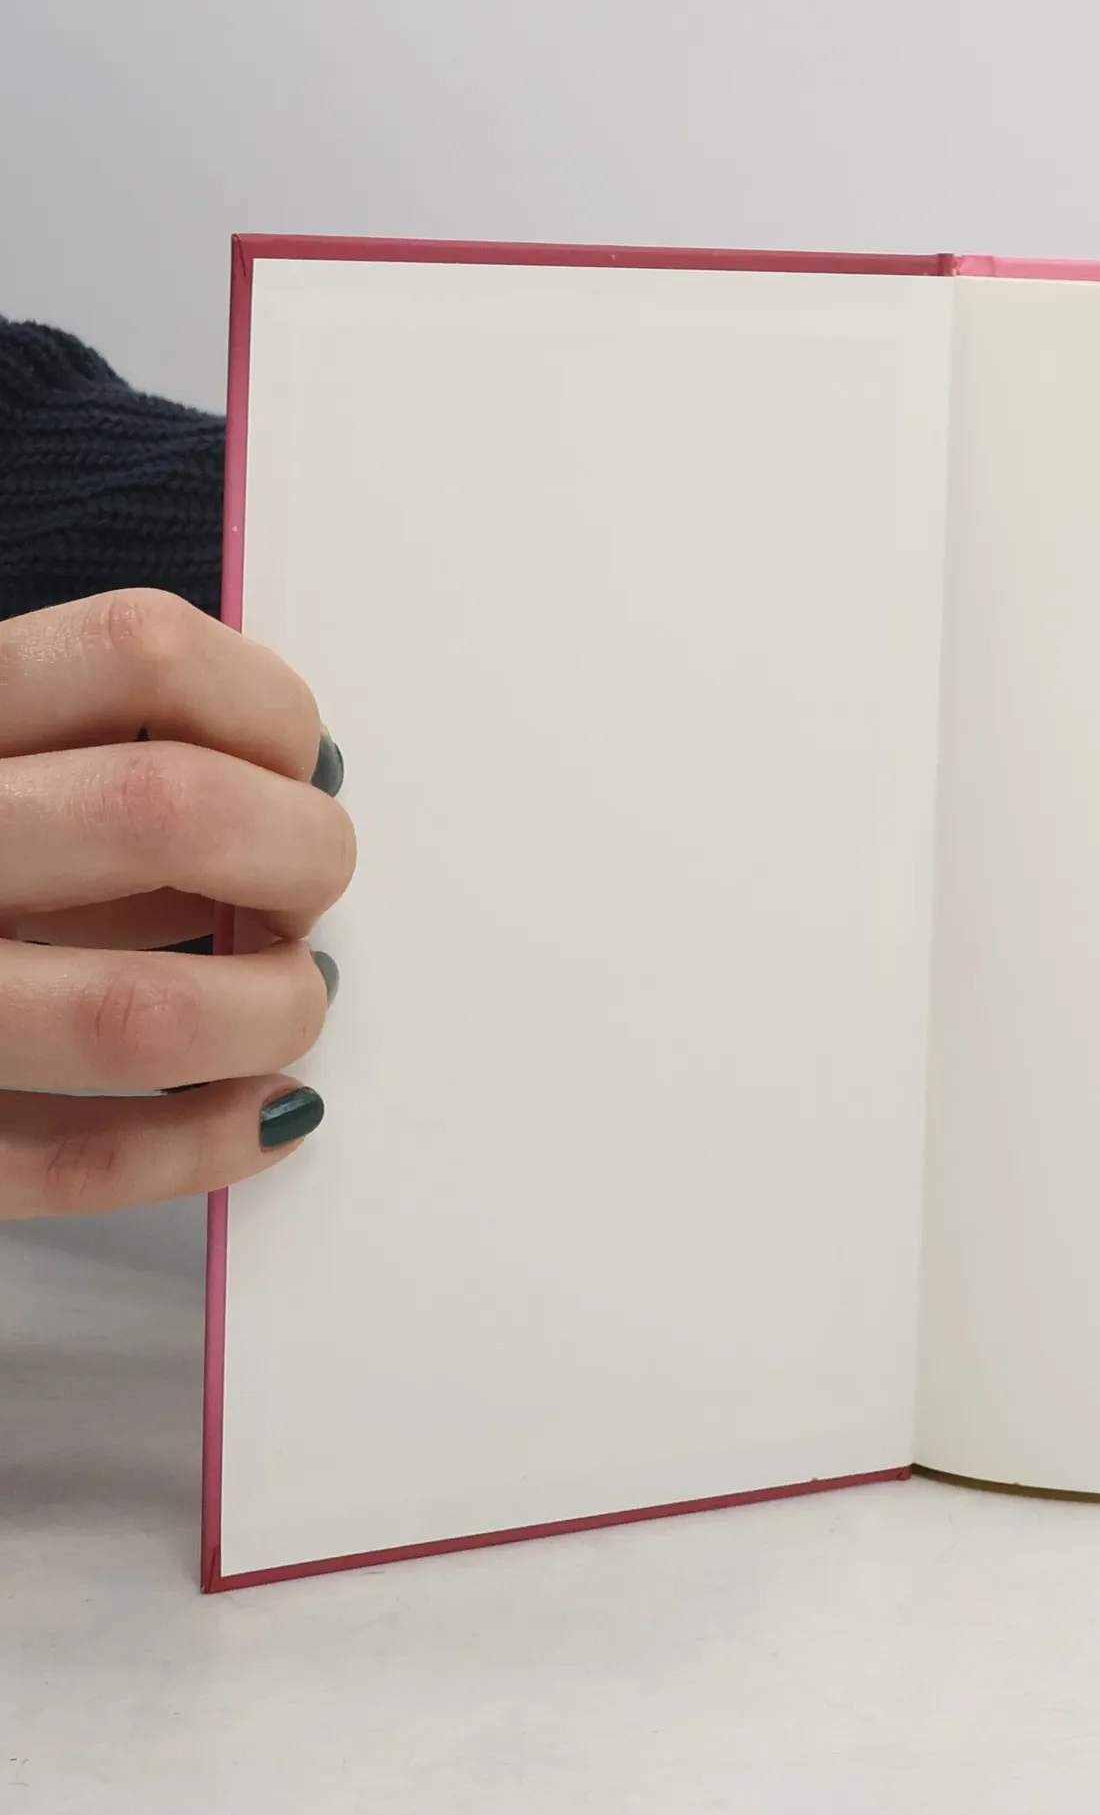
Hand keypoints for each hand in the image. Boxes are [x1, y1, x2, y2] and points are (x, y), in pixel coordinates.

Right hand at [0, 589, 353, 1215]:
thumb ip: (100, 749)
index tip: (300, 765)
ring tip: (288, 1003)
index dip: (271, 711)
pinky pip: (77, 1161)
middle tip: (306, 892)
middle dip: (301, 857)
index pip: (144, 654)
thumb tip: (302, 781)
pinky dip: (208, 1142)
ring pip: (137, 1013)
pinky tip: (265, 1114)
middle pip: (168, 813)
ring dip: (268, 1012)